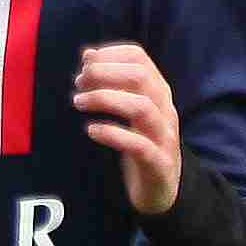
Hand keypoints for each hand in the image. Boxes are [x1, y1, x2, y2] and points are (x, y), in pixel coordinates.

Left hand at [73, 39, 183, 215]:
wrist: (162, 191)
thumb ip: (113, 83)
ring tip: (79, 102)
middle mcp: (165, 109)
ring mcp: (164, 137)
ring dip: (106, 99)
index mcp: (158, 93)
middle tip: (79, 83)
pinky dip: (113, 134)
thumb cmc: (141, 145)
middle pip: (140, 77)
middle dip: (105, 73)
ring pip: (141, 107)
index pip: (139, 58)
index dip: (110, 54)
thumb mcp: (129, 111)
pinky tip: (92, 130)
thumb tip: (88, 55)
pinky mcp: (159, 164)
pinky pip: (139, 145)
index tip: (85, 63)